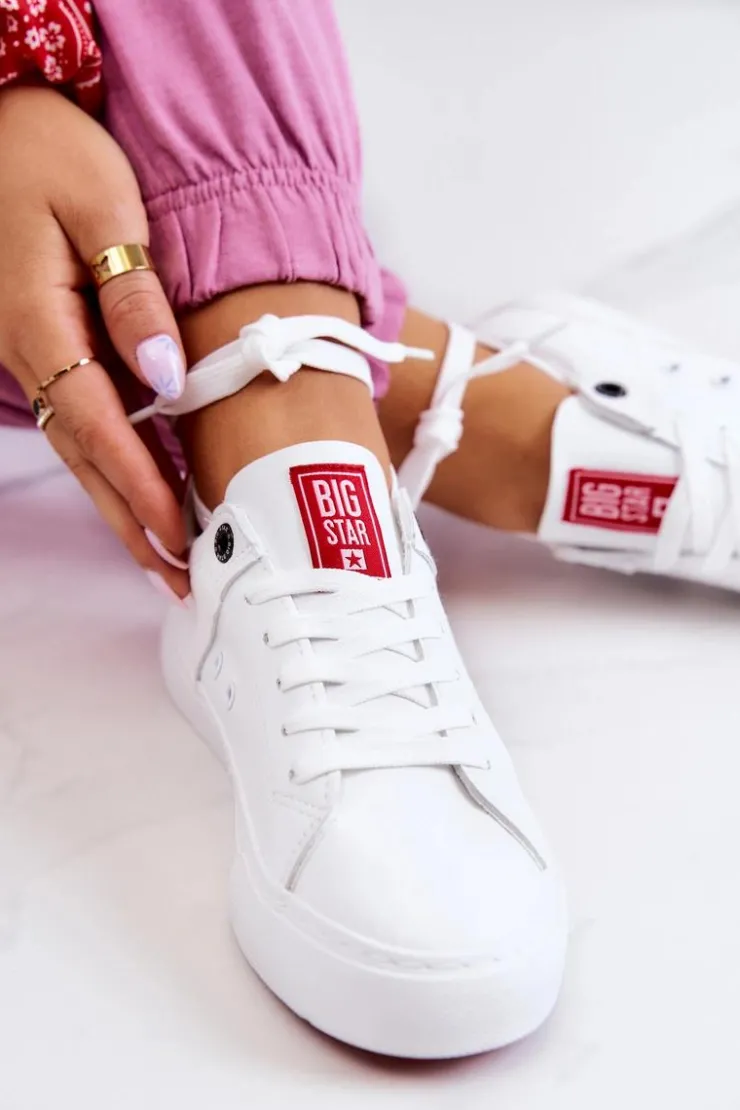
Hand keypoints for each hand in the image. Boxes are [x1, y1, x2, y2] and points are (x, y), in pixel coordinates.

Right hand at [0, 86, 188, 595]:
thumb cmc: (48, 150)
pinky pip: (82, 418)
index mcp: (40, 323)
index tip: (179, 534)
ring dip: (123, 505)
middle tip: (177, 579)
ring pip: (82, 446)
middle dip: (132, 523)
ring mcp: (31, 352)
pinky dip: (114, 464)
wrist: (1, 120)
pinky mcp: (43, 344)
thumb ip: (134, 295)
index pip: (100, 427)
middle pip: (87, 457)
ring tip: (165, 558)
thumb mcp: (102, 206)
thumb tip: (164, 375)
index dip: (141, 486)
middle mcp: (29, 351)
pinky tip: (143, 491)